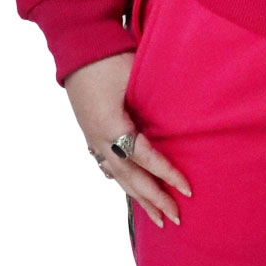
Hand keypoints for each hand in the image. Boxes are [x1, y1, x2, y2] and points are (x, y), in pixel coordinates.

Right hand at [63, 51, 193, 228]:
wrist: (79, 46)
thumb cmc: (110, 58)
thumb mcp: (135, 77)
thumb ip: (154, 102)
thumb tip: (180, 120)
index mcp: (112, 126)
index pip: (145, 158)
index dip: (166, 174)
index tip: (187, 189)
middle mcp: (100, 139)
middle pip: (130, 177)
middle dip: (153, 199)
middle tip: (175, 219)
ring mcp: (94, 138)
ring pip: (118, 176)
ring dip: (138, 196)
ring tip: (156, 218)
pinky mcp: (92, 132)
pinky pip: (109, 164)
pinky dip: (123, 180)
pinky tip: (128, 187)